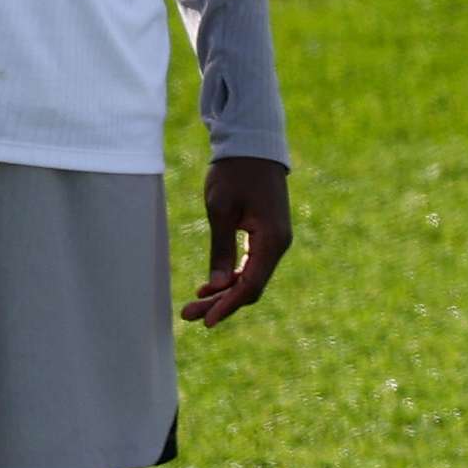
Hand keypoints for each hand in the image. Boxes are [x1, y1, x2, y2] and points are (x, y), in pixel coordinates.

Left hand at [187, 155, 293, 327]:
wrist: (253, 146)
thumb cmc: (234, 173)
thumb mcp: (221, 211)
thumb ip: (221, 250)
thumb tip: (218, 286)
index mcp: (272, 241)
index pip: (251, 285)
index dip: (227, 305)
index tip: (205, 321)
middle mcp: (279, 245)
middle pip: (251, 287)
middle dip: (220, 303)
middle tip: (188, 315)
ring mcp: (275, 241)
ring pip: (250, 278)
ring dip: (224, 293)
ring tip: (193, 303)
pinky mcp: (267, 235)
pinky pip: (251, 265)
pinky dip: (232, 278)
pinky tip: (210, 286)